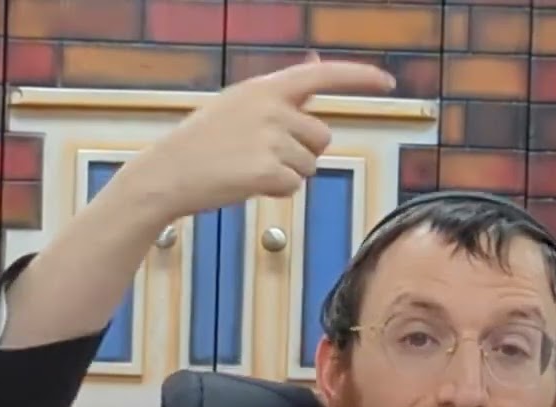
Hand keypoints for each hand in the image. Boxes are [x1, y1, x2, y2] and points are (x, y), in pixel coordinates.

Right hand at [122, 53, 395, 219]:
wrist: (168, 173)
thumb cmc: (202, 142)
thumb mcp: (240, 104)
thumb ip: (282, 92)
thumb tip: (315, 66)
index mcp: (265, 88)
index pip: (323, 76)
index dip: (360, 78)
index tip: (387, 81)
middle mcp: (271, 109)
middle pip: (322, 136)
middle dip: (303, 151)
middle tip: (262, 156)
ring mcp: (270, 140)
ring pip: (310, 164)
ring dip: (288, 173)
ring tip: (249, 168)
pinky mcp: (267, 171)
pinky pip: (295, 185)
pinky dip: (277, 191)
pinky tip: (247, 183)